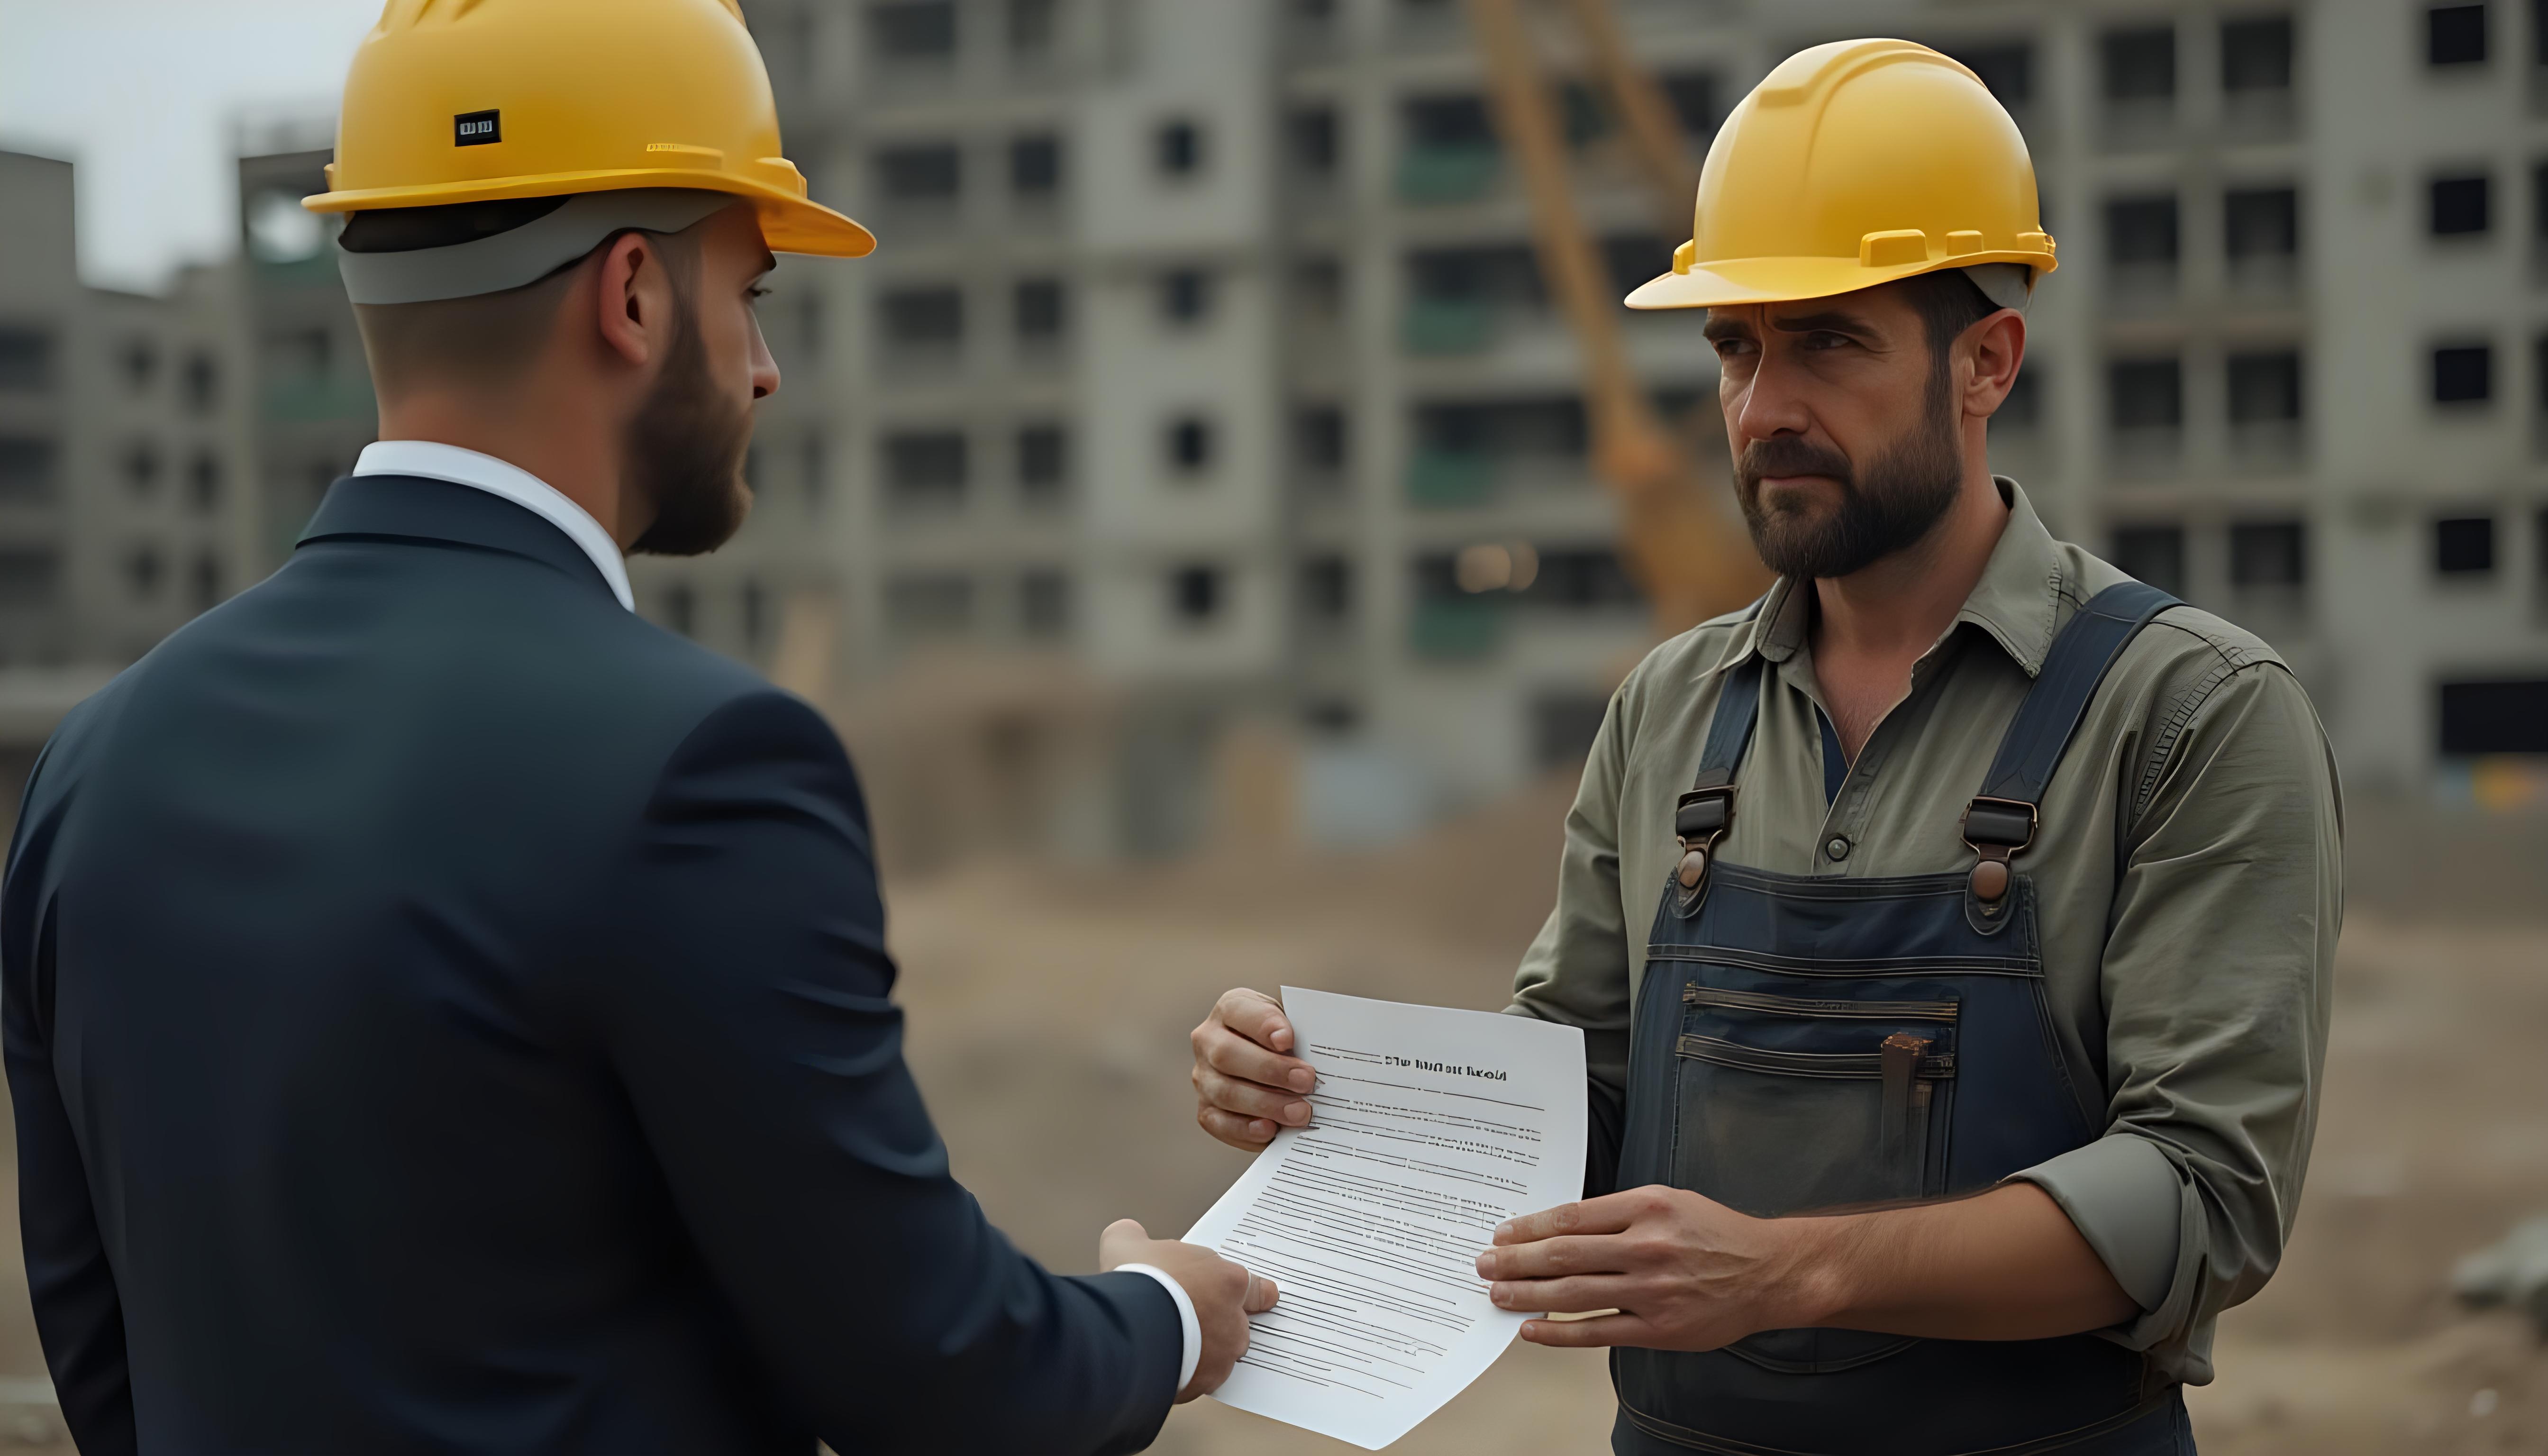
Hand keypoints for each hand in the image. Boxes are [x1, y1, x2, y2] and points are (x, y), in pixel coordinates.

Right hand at [1099, 1219, 1278, 1400]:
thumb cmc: (1137, 1282)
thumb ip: (1135, 1237)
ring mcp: (1221, 1356)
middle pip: (1234, 1324)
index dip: (1255, 1294)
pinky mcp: (1202, 1383)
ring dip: (1200, 1351)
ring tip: (1171, 1344)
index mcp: (1228, 1281)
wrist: (1128, 1329)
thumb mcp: (1127, 1242)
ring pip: (1218, 1355)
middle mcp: (1233, 1321)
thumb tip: (1127, 1234)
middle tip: (1186, 1318)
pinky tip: (1161, 1364)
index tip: (1261, 1299)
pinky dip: (1183, 1374)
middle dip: (1214, 1322)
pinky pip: (1197, 1380)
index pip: (1256, 1289)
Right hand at [1189, 988, 1316, 1150]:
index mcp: (1231, 1009)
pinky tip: (1270, 1130)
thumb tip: (1320, 1058)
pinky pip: (1219, 1123)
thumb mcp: (1293, 1026)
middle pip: (1227, 1054)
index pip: (1240, 1011)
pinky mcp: (1206, 1109)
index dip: (1263, 1025)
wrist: (1272, 1071)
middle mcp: (1208, 1040)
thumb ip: (1301, 1034)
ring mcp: (1203, 1077)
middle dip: (1270, 1070)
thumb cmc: (1286, 1045)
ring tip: (1300, 1112)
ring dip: (1265, 1104)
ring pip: (1225, 1092)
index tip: (1288, 1040)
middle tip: (1306, 1081)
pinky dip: (1246, 1129)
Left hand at [1472, 1186, 1824, 1350]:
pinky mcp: (1658, 1328)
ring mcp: (1652, 1290)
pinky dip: (1559, 1331)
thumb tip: (1561, 1228)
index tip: (1503, 1233)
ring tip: (1497, 1294)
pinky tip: (1533, 1329)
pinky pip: (1597, 1331)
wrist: (1767, 1272)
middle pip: (1563, 1255)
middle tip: (1484, 1264)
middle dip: (1515, 1260)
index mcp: (1646, 1207)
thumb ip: (1618, 1213)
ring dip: (1527, 1294)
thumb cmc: (1715, 1234)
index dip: (1529, 1227)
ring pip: (1573, 1293)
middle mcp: (1646, 1246)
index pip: (1571, 1217)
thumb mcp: (1668, 1202)